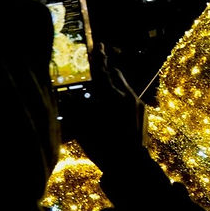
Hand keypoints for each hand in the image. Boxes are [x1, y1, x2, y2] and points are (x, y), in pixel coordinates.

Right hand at [61, 43, 145, 173]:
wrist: (130, 164)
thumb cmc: (103, 146)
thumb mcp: (83, 127)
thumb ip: (76, 107)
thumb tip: (67, 94)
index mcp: (109, 96)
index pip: (101, 71)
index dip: (97, 58)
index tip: (96, 46)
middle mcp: (125, 95)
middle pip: (115, 73)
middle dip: (107, 65)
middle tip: (100, 55)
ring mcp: (136, 102)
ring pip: (124, 83)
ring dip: (114, 79)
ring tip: (106, 76)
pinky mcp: (142, 110)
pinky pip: (130, 95)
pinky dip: (121, 93)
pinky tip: (115, 99)